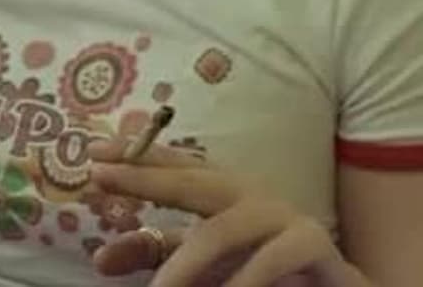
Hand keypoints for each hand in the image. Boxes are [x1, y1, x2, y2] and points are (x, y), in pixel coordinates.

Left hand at [85, 139, 369, 286]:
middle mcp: (248, 193)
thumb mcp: (199, 260)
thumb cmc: (257, 266)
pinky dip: (243, 281)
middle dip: (144, 176)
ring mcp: (282, 215)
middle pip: (192, 178)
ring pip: (221, 231)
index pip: (173, 164)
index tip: (92, 152)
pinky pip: (271, 259)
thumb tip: (99, 260)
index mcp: (220, 190)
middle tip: (99, 175)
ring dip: (185, 265)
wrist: (332, 286)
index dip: (134, 156)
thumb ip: (153, 253)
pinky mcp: (313, 244)